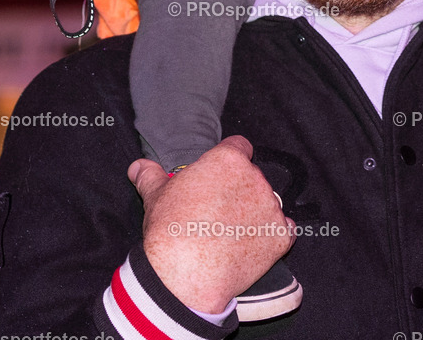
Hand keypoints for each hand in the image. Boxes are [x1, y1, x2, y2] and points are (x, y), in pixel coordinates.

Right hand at [128, 135, 294, 313]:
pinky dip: (272, 236)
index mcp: (228, 159)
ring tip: (230, 233)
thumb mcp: (155, 195)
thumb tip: (137, 167)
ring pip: (267, 202)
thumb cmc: (170, 229)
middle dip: (239, 189)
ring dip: (255, 212)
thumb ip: (150, 175)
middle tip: (217, 210)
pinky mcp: (280, 236)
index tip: (219, 177)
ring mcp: (270, 206)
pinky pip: (284, 230)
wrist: (184, 275)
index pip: (239, 147)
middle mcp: (254, 177)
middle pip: (252, 176)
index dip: (229, 161)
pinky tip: (253, 244)